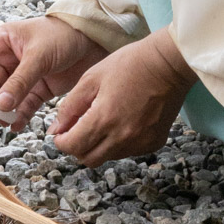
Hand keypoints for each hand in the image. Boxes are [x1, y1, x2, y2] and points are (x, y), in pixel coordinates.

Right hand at [0, 16, 109, 132]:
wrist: (95, 41)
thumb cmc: (63, 36)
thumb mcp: (38, 56)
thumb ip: (19, 82)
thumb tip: (0, 105)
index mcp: (3, 42)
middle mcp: (9, 59)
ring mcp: (24, 75)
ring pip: (5, 97)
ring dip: (3, 110)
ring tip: (5, 122)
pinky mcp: (39, 88)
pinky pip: (24, 105)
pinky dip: (19, 116)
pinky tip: (17, 125)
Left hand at [47, 27, 195, 165]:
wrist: (167, 64)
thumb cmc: (128, 64)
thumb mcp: (91, 79)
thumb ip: (70, 106)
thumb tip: (56, 129)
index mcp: (104, 119)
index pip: (73, 147)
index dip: (61, 142)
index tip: (59, 133)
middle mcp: (122, 137)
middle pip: (89, 159)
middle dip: (77, 147)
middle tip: (76, 129)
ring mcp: (140, 143)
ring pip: (108, 157)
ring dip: (97, 146)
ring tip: (100, 121)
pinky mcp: (154, 143)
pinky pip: (127, 151)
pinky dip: (117, 143)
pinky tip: (120, 122)